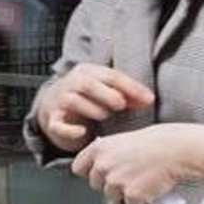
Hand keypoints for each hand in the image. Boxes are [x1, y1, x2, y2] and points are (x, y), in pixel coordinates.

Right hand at [35, 63, 154, 152]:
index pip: (110, 75)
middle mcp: (71, 83)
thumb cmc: (88, 97)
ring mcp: (60, 101)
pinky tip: (83, 132)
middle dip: (107, 94)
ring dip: (92, 108)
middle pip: (88, 84)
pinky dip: (70, 130)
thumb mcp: (107, 90)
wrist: (53, 105)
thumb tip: (149, 99)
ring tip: (104, 116)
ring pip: (73, 101)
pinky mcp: (53, 121)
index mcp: (87, 72)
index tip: (148, 99)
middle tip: (122, 105)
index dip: (130, 87)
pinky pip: (58, 125)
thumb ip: (127, 94)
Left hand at [72, 124, 203, 203]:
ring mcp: (116, 181)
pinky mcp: (131, 195)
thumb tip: (103, 165)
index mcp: (100, 148)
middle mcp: (103, 165)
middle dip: (109, 183)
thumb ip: (110, 153)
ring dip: (125, 192)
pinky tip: (150, 186)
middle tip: (128, 176)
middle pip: (96, 184)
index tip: (98, 173)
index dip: (90, 172)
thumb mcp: (125, 139)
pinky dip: (141, 200)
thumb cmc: (159, 141)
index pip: (78, 168)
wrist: (179, 149)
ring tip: (142, 179)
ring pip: (113, 196)